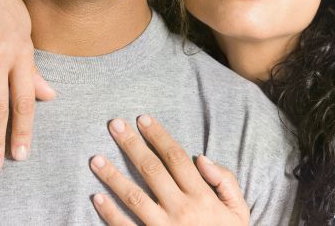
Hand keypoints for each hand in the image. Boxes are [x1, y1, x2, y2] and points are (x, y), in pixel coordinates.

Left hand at [89, 115, 249, 225]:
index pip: (176, 158)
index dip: (159, 136)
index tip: (143, 119)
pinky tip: (96, 197)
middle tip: (114, 125)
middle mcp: (181, 210)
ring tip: (95, 159)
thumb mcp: (239, 210)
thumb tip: (200, 158)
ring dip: (112, 177)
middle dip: (132, 145)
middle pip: (152, 170)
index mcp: (202, 196)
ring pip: (133, 197)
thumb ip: (225, 181)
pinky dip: (110, 214)